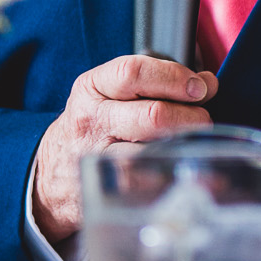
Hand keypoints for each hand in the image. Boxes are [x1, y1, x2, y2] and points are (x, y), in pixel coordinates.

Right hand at [30, 56, 219, 242]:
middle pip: (152, 115)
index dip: (174, 77)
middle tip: (204, 119)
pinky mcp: (107, 188)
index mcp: (93, 87)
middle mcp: (93, 120)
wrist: (52, 171)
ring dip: (187, 147)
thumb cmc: (95, 125)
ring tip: (199, 144)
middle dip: (191, 116)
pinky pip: (150, 184)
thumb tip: (207, 83)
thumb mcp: (109, 93)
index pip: (134, 72)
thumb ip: (156, 81)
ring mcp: (98, 157)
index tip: (201, 87)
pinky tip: (193, 173)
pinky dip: (178, 177)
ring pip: (152, 152)